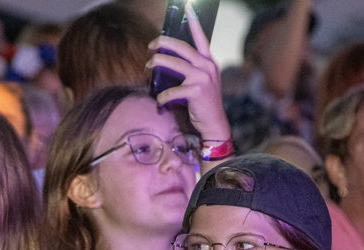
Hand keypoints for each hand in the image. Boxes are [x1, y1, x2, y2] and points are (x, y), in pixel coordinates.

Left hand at [146, 2, 230, 140]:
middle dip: (163, 43)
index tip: (188, 7)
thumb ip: (191, 69)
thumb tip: (167, 61)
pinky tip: (160, 101)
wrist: (215, 124)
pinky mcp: (196, 91)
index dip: (194, 22)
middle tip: (151, 45)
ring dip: (157, 63)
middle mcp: (207, 67)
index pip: (201, 38)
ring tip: (148, 66)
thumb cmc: (204, 104)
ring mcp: (202, 78)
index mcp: (209, 62)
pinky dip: (162, 96)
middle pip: (181, 47)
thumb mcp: (202, 82)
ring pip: (173, 64)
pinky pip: (171, 90)